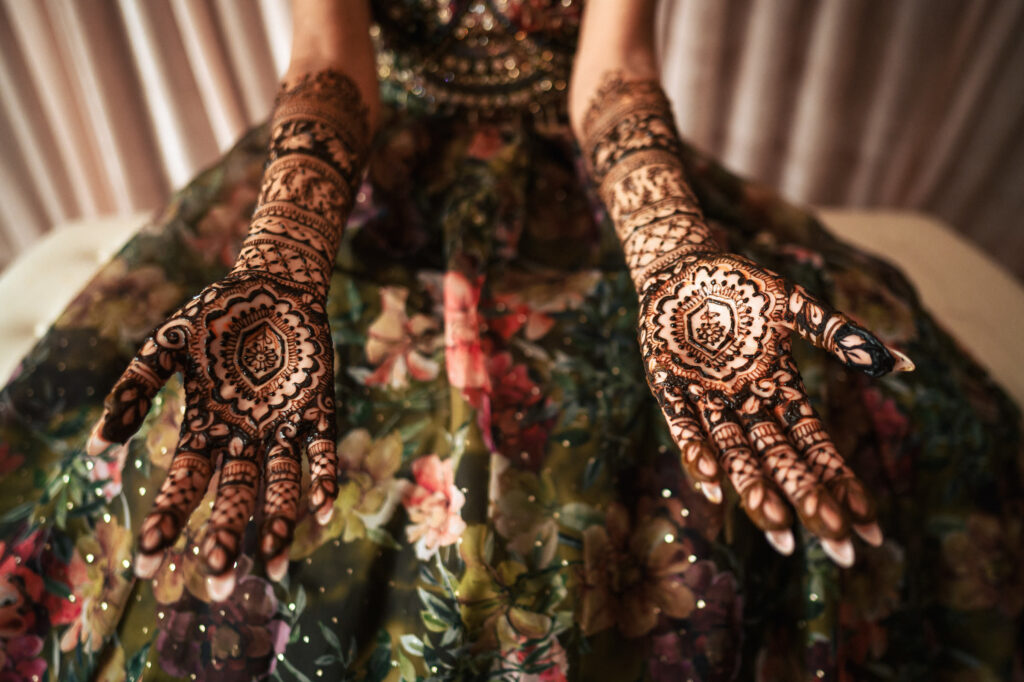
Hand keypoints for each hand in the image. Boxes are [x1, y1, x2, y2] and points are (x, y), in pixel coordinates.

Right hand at [87, 271, 338, 596]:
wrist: (271, 283)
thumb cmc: (213, 317)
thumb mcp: (165, 347)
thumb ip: (132, 390)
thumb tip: (94, 449)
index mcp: (205, 430)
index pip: (183, 486)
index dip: (168, 523)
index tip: (149, 565)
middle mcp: (244, 439)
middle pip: (234, 497)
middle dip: (226, 540)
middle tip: (220, 588)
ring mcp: (282, 427)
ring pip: (280, 485)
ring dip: (279, 523)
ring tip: (276, 568)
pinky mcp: (318, 409)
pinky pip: (322, 451)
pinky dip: (323, 479)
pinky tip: (323, 512)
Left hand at [638, 250, 912, 564]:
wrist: (685, 266)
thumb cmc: (743, 287)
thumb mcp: (796, 308)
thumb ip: (841, 335)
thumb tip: (907, 364)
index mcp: (781, 391)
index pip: (816, 446)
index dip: (840, 482)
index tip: (868, 522)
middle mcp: (747, 405)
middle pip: (782, 461)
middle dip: (808, 501)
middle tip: (837, 545)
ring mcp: (708, 401)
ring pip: (737, 455)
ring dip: (756, 489)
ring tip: (778, 526)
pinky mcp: (669, 390)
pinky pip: (686, 430)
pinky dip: (699, 455)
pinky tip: (714, 488)